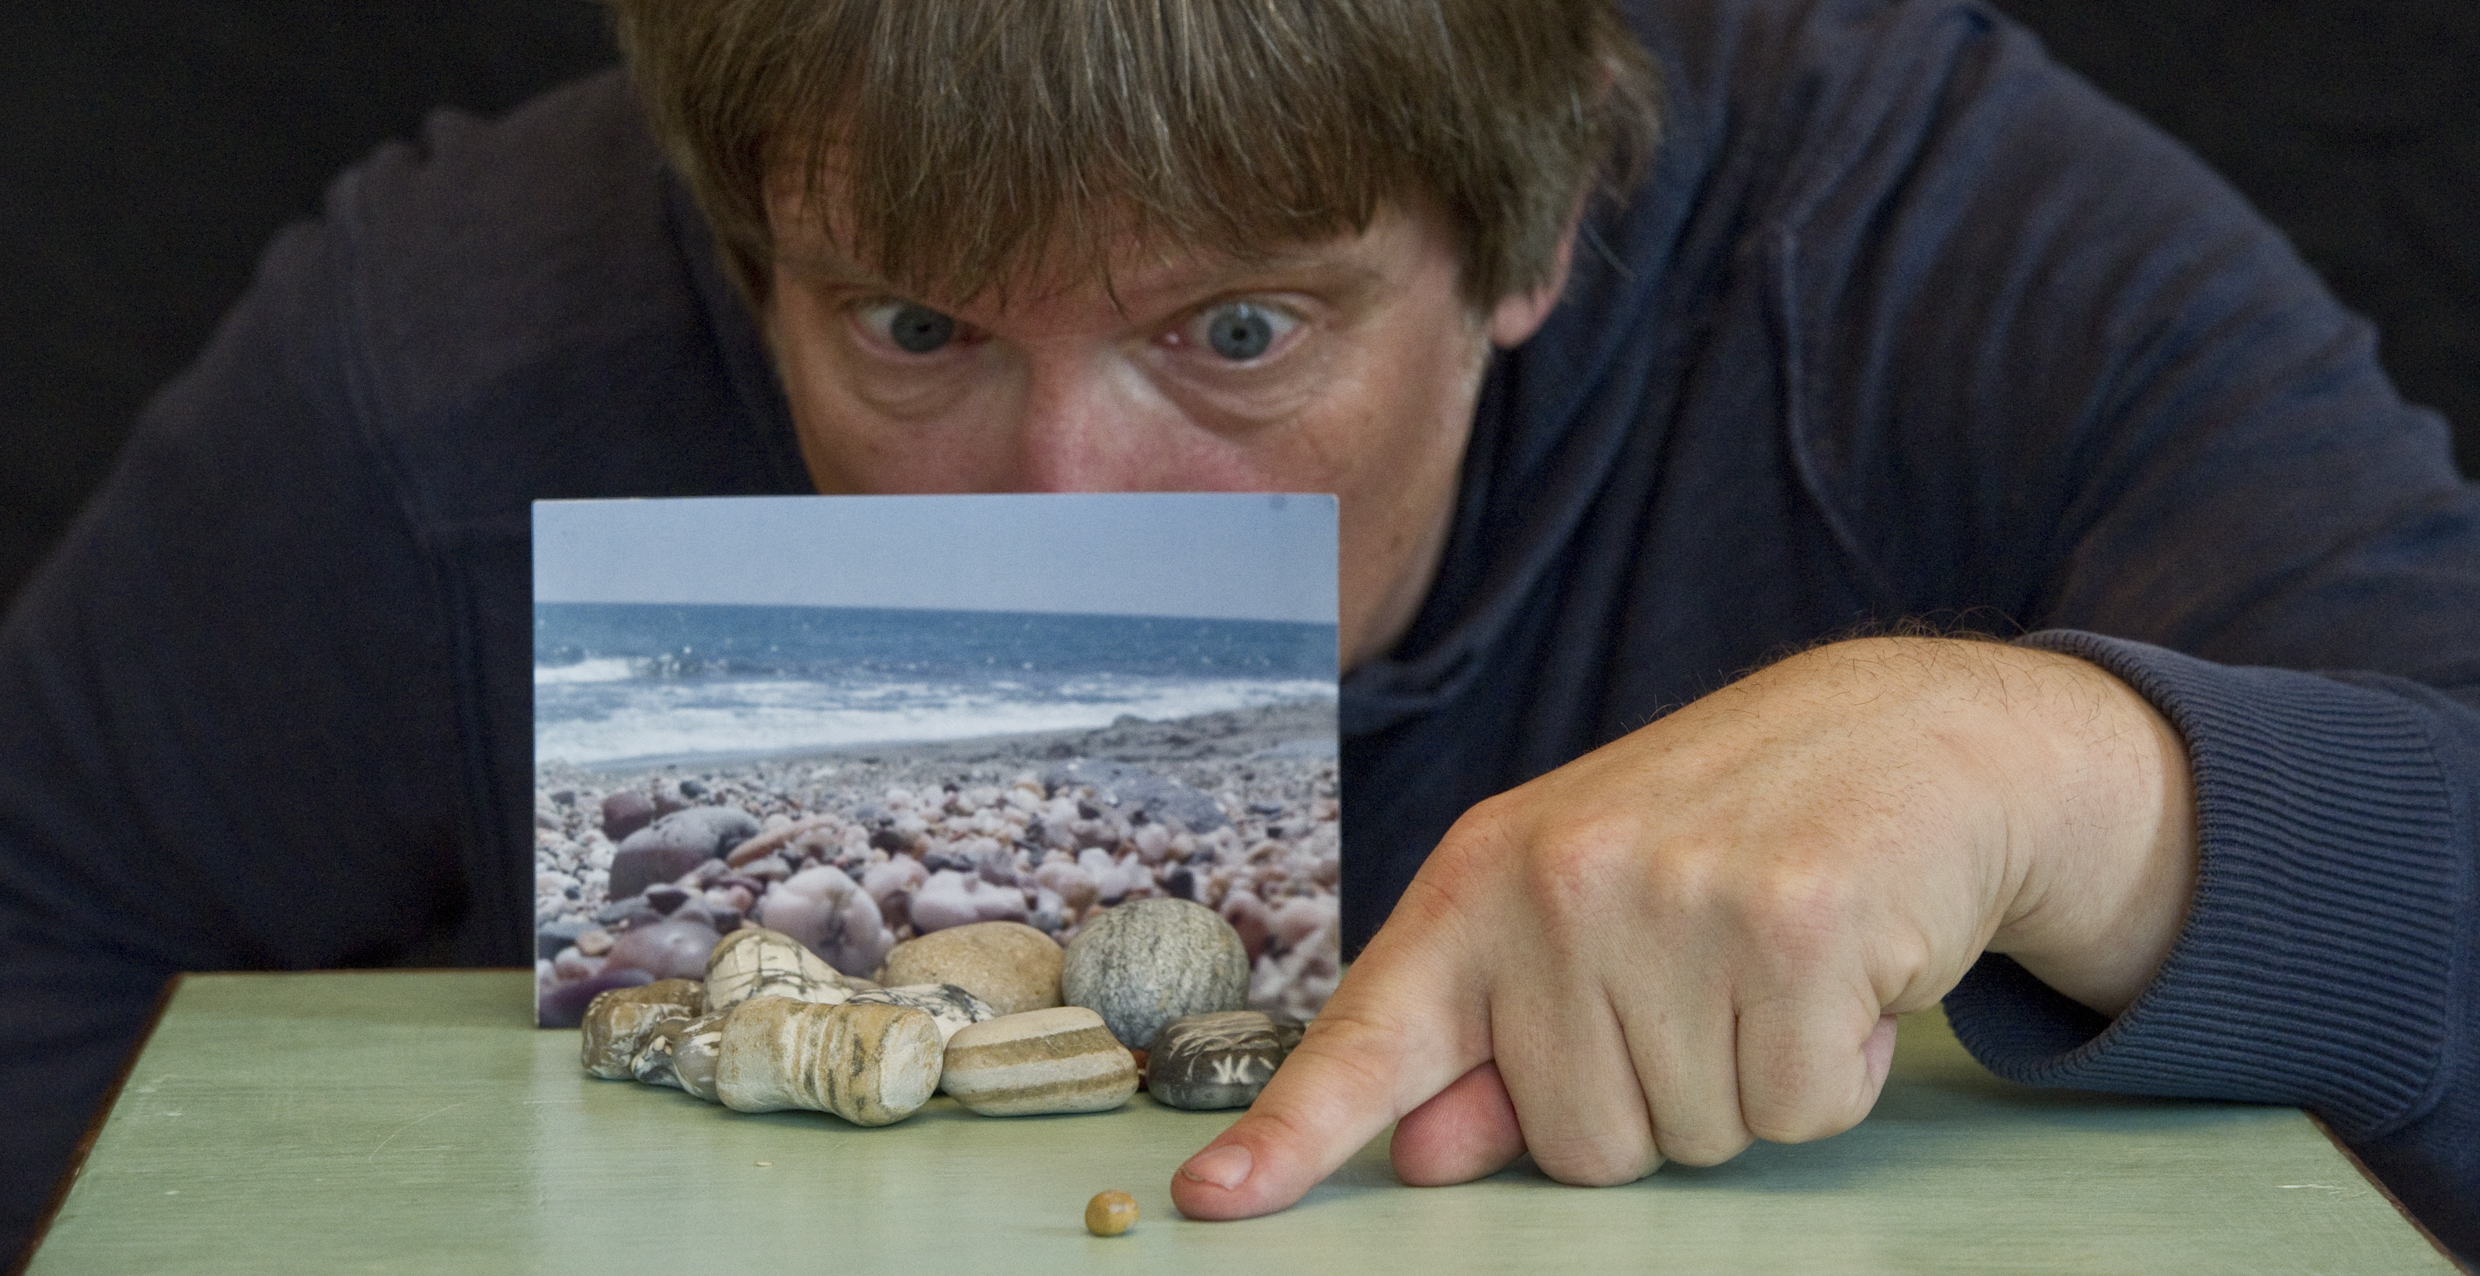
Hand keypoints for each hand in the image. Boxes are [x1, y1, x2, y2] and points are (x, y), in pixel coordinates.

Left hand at [1170, 637, 2195, 1216]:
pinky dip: (1834, 1069)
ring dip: (1751, 1080)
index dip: (1292, 1133)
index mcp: (1483, 880)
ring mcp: (1671, 900)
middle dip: (1660, 1096)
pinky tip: (1839, 971)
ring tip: (1772, 966)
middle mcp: (1558, 885)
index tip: (1213, 1200)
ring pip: (1692, 1137)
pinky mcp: (1794, 925)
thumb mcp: (1585, 913)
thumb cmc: (1729, 837)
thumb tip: (1427, 1149)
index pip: (1371, 1030)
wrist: (1908, 739)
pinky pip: (1795, 1109)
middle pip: (1577, 1144)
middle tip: (1710, 982)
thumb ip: (1500, 1034)